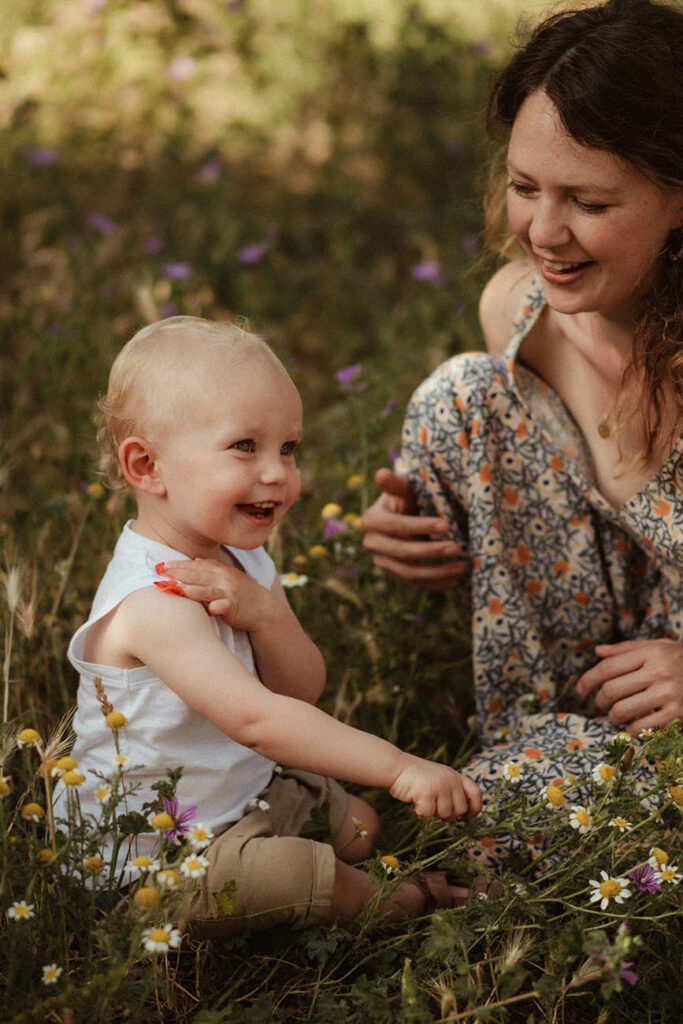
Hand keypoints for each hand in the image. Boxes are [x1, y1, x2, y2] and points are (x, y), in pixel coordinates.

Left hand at [155, 558, 272, 631]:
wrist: (263, 608)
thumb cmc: (242, 593)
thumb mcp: (228, 576)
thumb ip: (212, 568)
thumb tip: (194, 561)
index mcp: (220, 571)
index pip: (196, 566)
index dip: (179, 565)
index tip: (163, 565)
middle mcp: (224, 579)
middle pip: (198, 575)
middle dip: (179, 573)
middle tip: (162, 572)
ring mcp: (229, 593)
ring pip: (208, 590)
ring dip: (193, 589)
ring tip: (178, 589)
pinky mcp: (234, 608)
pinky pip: (224, 606)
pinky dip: (217, 607)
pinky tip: (210, 609)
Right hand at [361, 468, 466, 588]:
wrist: (407, 514)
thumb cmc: (408, 497)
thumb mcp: (403, 488)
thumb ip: (394, 483)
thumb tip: (380, 473)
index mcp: (372, 519)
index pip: (397, 526)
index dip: (421, 526)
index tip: (446, 525)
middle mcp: (371, 543)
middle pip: (402, 552)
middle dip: (431, 551)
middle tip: (457, 548)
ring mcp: (382, 561)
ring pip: (409, 572)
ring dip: (437, 572)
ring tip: (462, 567)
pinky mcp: (394, 574)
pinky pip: (415, 584)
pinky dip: (435, 584)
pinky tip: (454, 581)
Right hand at [389, 755, 481, 819]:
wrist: (396, 766)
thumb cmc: (416, 776)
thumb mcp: (440, 777)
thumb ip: (451, 789)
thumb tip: (461, 812)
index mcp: (455, 775)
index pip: (476, 793)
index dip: (476, 808)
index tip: (468, 817)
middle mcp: (451, 780)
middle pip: (460, 809)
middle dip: (449, 815)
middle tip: (435, 809)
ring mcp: (440, 786)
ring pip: (445, 814)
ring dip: (433, 812)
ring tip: (423, 800)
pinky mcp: (427, 792)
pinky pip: (428, 814)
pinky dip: (421, 812)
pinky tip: (415, 801)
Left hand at [576, 638, 682, 735]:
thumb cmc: (681, 660)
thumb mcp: (658, 647)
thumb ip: (627, 649)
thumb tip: (598, 652)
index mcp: (651, 653)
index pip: (607, 667)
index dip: (588, 679)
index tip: (580, 689)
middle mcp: (659, 672)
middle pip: (611, 690)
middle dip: (600, 700)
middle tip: (601, 704)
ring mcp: (669, 694)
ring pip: (622, 711)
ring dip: (613, 716)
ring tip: (617, 715)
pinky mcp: (677, 714)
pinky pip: (640, 727)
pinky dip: (630, 729)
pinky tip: (633, 724)